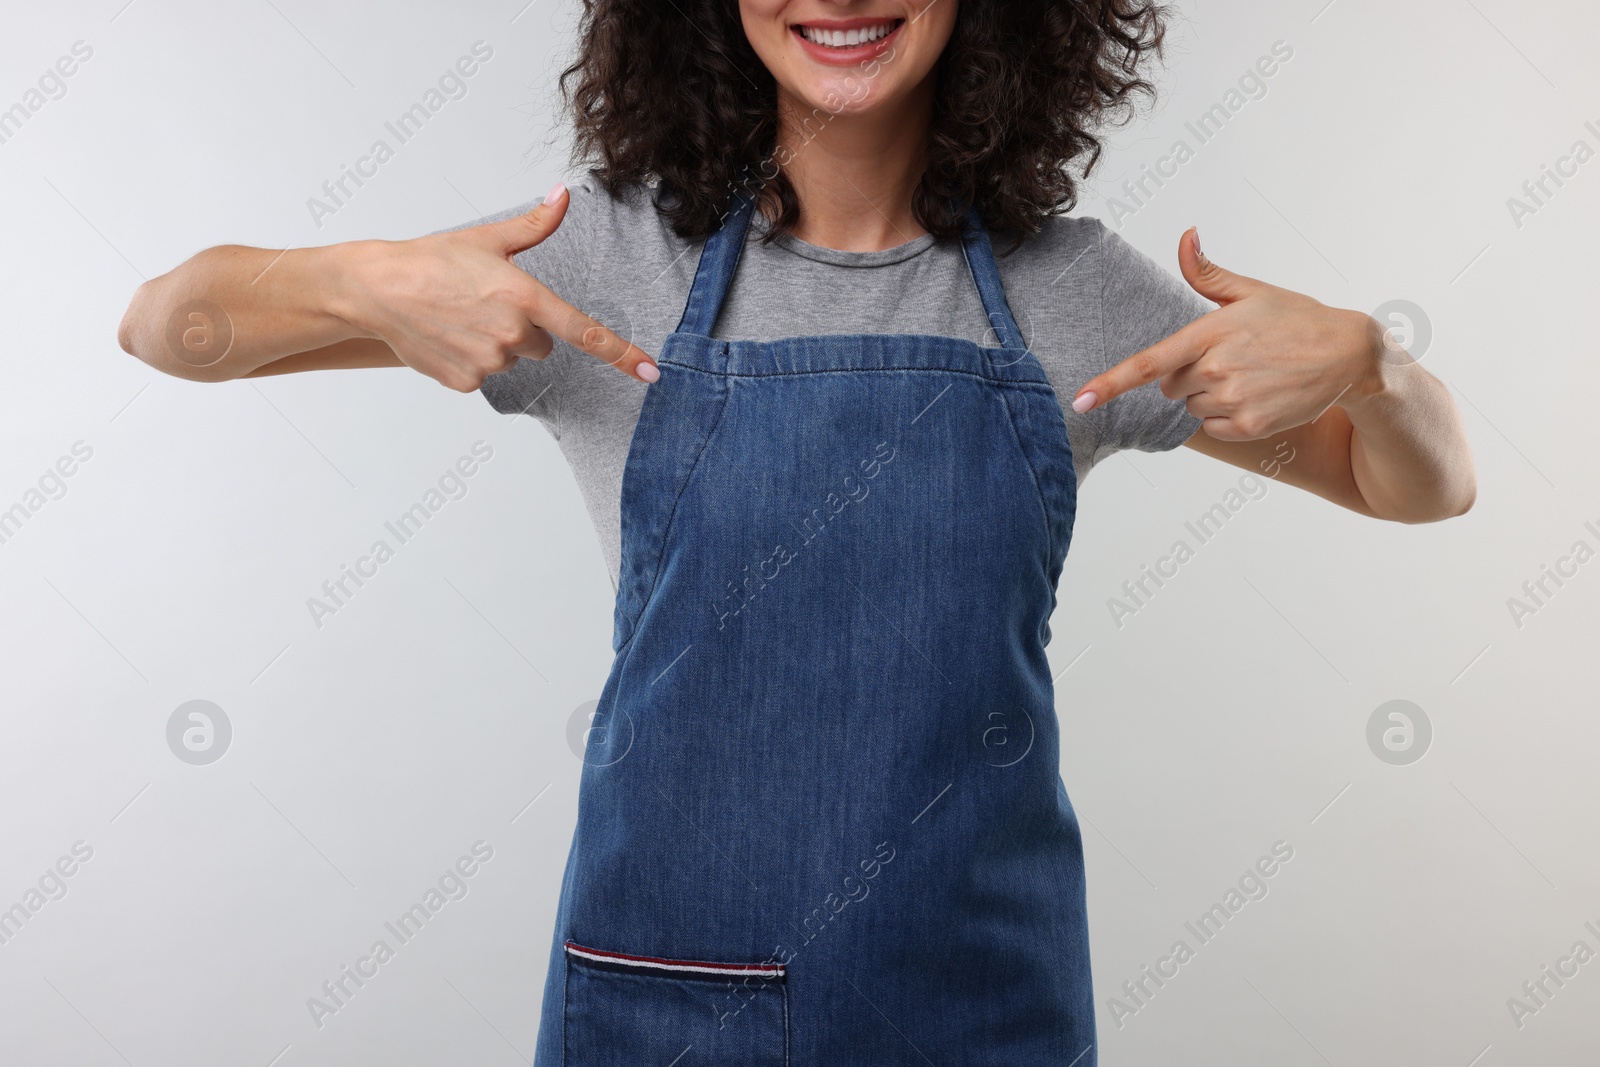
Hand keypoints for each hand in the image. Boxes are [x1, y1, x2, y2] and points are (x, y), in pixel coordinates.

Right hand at [333, 183, 657, 390]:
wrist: (377, 289)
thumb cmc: (431, 260)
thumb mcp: (487, 238)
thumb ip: (534, 225)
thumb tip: (563, 196)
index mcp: (524, 297)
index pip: (585, 331)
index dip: (622, 354)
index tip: (652, 373)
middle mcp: (512, 333)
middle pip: (543, 344)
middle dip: (523, 327)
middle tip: (485, 304)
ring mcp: (489, 361)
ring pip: (513, 359)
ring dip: (495, 343)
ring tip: (460, 317)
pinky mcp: (466, 381)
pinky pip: (485, 375)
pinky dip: (470, 359)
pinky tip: (447, 337)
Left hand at [1070, 230, 1386, 440]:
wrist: (1348, 354)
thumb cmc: (1295, 318)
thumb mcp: (1251, 291)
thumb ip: (1207, 272)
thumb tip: (1185, 236)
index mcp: (1209, 333)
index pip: (1148, 363)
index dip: (1109, 383)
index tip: (1080, 400)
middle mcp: (1216, 370)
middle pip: (1170, 386)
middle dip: (1189, 374)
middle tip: (1231, 358)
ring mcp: (1233, 400)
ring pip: (1191, 406)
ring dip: (1209, 396)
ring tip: (1249, 376)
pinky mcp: (1249, 426)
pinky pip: (1213, 428)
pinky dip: (1227, 417)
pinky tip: (1256, 397)